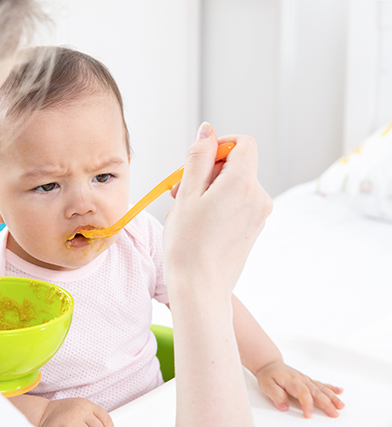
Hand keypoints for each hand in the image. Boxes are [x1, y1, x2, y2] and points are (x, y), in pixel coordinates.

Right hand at [38, 398, 112, 426]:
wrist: (43, 412)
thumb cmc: (62, 413)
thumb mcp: (79, 409)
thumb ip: (91, 416)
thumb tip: (105, 426)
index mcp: (87, 404)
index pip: (105, 417)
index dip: (109, 426)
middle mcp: (83, 410)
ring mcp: (75, 418)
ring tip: (79, 426)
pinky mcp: (68, 425)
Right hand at [163, 122, 272, 295]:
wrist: (201, 288)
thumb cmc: (188, 245)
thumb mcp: (187, 194)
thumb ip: (198, 157)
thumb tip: (208, 130)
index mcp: (243, 183)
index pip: (243, 143)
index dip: (219, 145)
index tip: (198, 161)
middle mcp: (258, 196)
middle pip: (237, 165)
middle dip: (208, 171)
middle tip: (179, 190)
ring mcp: (259, 214)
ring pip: (234, 186)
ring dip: (210, 190)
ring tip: (186, 211)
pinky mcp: (253, 229)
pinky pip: (237, 204)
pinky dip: (218, 205)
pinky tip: (198, 224)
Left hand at [255, 360, 344, 417]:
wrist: (269, 364)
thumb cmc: (268, 375)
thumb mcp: (266, 385)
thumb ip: (276, 395)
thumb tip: (284, 406)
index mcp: (291, 381)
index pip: (303, 392)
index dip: (307, 404)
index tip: (308, 415)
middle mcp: (301, 379)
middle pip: (316, 391)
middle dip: (326, 403)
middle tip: (334, 413)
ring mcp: (306, 379)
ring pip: (321, 388)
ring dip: (332, 397)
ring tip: (340, 406)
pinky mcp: (308, 380)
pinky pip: (321, 384)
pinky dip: (331, 387)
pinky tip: (340, 391)